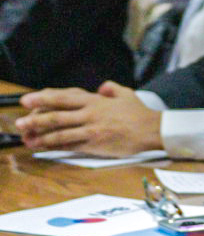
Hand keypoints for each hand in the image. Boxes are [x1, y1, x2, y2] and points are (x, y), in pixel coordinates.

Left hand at [16, 82, 162, 155]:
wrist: (153, 131)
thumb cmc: (140, 113)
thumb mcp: (126, 94)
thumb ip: (111, 88)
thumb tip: (102, 87)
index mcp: (95, 101)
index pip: (63, 98)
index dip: (43, 98)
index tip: (27, 100)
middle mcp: (90, 115)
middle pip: (57, 116)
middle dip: (35, 119)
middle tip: (20, 122)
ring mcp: (91, 130)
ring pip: (60, 133)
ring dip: (41, 136)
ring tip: (27, 138)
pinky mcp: (95, 145)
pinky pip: (71, 146)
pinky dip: (56, 147)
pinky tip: (46, 148)